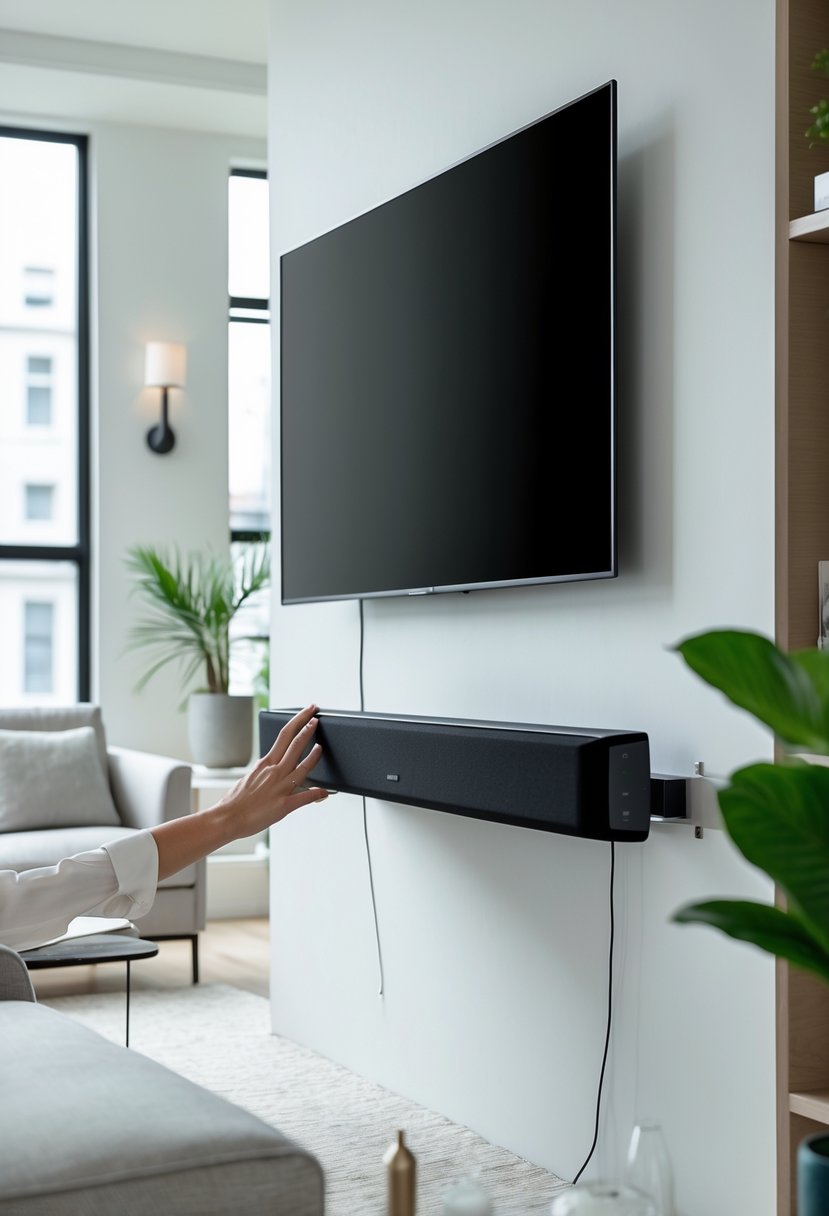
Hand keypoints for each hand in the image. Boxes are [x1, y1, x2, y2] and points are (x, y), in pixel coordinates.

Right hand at [219, 704, 328, 835]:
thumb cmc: (235, 800)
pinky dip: (316, 794)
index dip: (298, 721)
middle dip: (309, 728)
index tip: (307, 713)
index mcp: (265, 763)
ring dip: (315, 756)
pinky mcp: (284, 805)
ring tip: (321, 747)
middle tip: (317, 717)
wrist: (227, 818)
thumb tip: (271, 767)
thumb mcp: (250, 778)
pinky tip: (325, 792)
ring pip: (303, 767)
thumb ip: (264, 771)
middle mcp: (274, 772)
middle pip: (295, 744)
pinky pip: (304, 798)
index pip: (284, 735)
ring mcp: (280, 787)